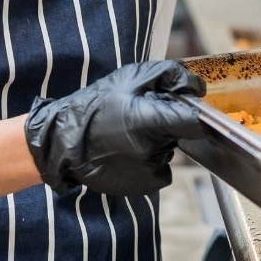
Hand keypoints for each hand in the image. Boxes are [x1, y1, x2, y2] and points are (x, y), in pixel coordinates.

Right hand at [25, 60, 206, 195]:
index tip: (185, 106)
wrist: (62, 142)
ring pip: (170, 150)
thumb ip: (169, 75)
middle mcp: (152, 151)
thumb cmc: (97, 105)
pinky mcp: (143, 186)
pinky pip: (161, 169)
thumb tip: (197, 87)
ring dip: (158, 142)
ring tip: (129, 134)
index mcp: (151, 122)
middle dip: (169, 123)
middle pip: (181, 134)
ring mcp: (148, 171)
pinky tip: (129, 152)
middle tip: (142, 116)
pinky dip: (151, 160)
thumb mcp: (131, 77)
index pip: (195, 122)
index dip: (193, 111)